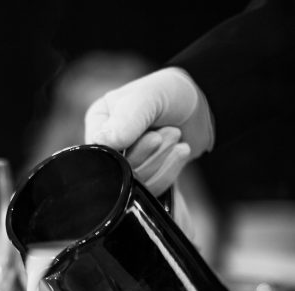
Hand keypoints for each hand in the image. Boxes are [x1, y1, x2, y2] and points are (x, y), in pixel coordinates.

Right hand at [84, 67, 213, 192]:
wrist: (195, 108)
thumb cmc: (169, 94)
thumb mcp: (148, 97)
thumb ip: (125, 119)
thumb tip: (103, 142)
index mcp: (98, 124)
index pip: (99, 152)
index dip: (125, 152)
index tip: (153, 136)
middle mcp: (107, 148)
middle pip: (117, 173)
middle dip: (147, 156)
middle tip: (170, 133)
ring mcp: (124, 167)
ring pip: (134, 184)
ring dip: (160, 162)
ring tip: (176, 135)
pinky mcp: (142, 180)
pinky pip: (149, 191)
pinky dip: (167, 173)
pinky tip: (181, 151)